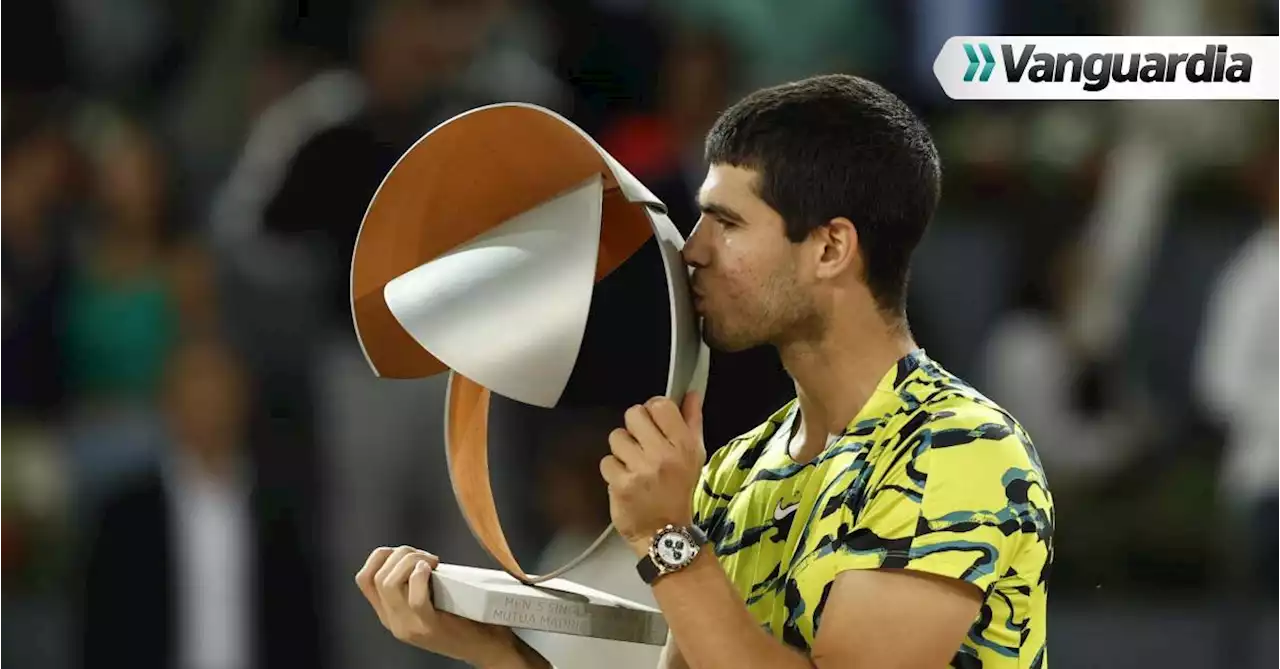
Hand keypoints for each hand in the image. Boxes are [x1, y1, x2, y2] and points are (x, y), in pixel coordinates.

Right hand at [355, 546, 534, 667]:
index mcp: (390, 614)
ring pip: (389, 583)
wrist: (486, 647)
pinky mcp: (429, 627)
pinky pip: (415, 598)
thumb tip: (412, 555)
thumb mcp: (429, 602)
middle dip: (402, 554)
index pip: (364, 579)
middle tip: (426, 557)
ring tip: (432, 562)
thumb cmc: (464, 617)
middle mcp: (394, 622)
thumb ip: (414, 586)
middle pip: (378, 576)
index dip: (380, 556)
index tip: (405, 553)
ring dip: (411, 561)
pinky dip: (421, 576)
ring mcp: (409, 626)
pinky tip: (432, 569)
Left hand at [600, 392, 705, 555]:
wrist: (665, 533)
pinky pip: (606, 461)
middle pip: (634, 414)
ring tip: (633, 465)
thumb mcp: (694, 456)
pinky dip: (613, 471)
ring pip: (616, 437)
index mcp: (683, 445)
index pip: (660, 405)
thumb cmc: (680, 491)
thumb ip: (692, 421)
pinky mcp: (620, 484)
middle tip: (641, 444)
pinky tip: (625, 480)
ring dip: (622, 450)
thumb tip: (692, 393)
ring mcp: (640, 470)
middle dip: (634, 427)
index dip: (652, 410)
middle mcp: (662, 454)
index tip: (653, 423)